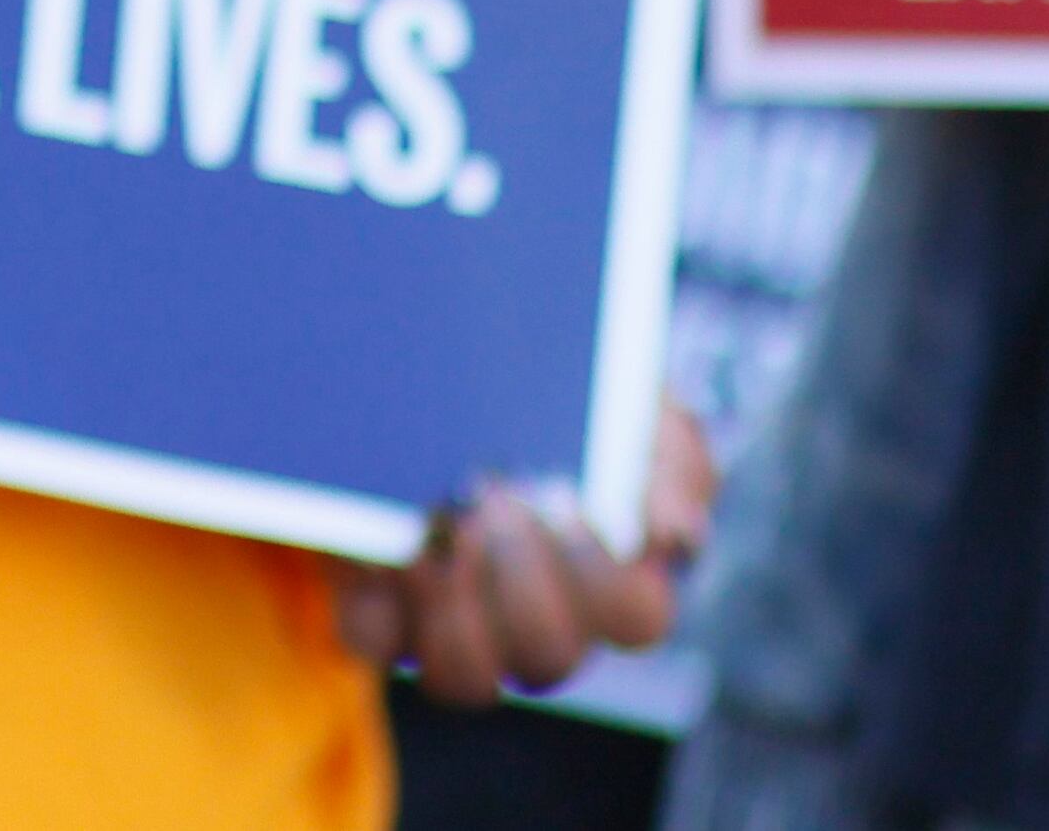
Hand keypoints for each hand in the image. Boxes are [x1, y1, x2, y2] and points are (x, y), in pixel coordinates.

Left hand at [330, 402, 714, 703]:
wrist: (453, 371)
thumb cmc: (569, 404)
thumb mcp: (635, 407)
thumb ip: (671, 461)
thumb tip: (672, 533)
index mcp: (616, 587)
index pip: (636, 618)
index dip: (603, 573)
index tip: (567, 495)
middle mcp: (544, 627)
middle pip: (548, 654)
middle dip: (519, 576)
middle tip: (492, 495)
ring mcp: (464, 631)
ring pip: (465, 676)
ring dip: (450, 606)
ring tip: (439, 523)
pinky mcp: (386, 612)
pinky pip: (376, 640)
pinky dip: (379, 598)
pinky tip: (387, 539)